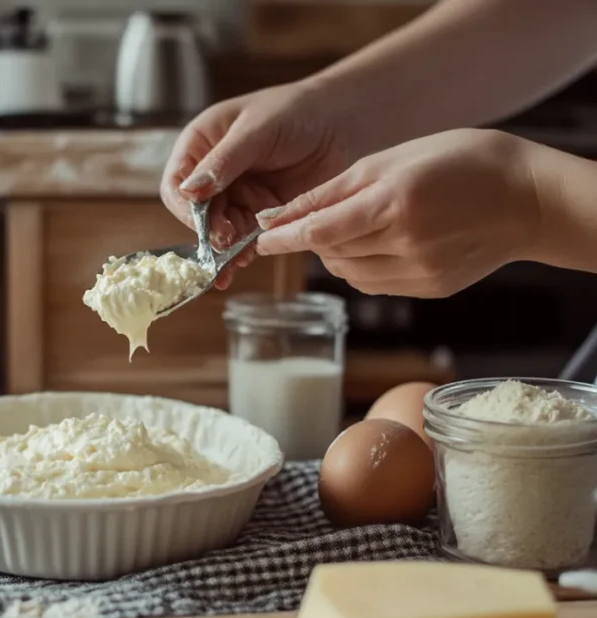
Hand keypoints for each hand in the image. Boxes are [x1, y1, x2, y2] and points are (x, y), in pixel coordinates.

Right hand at [161, 83, 352, 287]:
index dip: (184, 205)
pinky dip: (243, 252)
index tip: (199, 220)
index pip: (176, 183)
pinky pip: (245, 238)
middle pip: (197, 213)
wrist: (342, 122)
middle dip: (209, 230)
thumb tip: (189, 191)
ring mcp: (237, 196)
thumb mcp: (256, 130)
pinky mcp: (261, 214)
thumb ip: (223, 162)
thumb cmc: (296, 111)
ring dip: (225, 246)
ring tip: (235, 258)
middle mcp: (213, 175)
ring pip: (220, 229)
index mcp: (201, 146)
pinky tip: (244, 261)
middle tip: (224, 241)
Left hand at [254, 129, 540, 297]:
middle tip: (314, 220)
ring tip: (357, 226)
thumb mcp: (389, 160)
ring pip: (349, 273)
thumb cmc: (457, 162)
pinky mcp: (429, 290)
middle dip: (313, 239)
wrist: (525, 197)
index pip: (320, 231)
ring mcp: (419, 272)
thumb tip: (280, 217)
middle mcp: (405, 244)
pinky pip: (374, 284)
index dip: (284, 237)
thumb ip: (332, 192)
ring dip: (337, 253)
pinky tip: (379, 244)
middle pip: (331, 253)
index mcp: (394, 204)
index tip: (259, 239)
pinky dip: (362, 266)